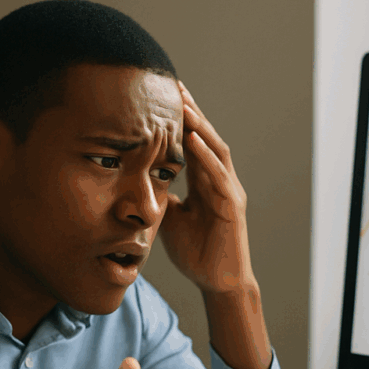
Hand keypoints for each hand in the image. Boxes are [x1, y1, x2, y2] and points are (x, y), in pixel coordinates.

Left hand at [160, 82, 255, 294]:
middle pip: (205, 137)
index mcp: (205, 182)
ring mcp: (229, 192)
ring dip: (199, 126)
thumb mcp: (169, 218)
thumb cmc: (196, 252)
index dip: (178, 119)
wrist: (218, 283)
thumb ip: (159, 196)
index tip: (160, 95)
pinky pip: (219, 177)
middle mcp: (219, 181)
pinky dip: (206, 158)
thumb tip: (135, 181)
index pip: (191, 142)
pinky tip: (192, 141)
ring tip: (182, 105)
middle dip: (189, 111)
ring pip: (215, 150)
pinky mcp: (232, 208)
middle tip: (171, 85)